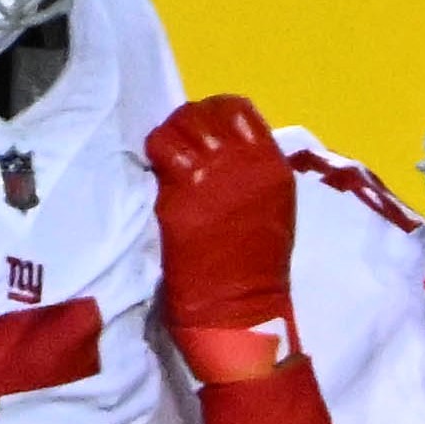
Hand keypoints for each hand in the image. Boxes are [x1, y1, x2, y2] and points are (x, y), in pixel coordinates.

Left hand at [145, 93, 301, 371]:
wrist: (241, 312)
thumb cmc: (254, 271)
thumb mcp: (271, 210)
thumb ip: (252, 175)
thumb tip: (223, 154)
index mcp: (271, 165)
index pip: (239, 111)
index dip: (212, 114)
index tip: (198, 132)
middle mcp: (245, 162)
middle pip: (205, 113)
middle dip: (185, 123)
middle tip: (173, 146)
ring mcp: (213, 175)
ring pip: (181, 125)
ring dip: (167, 136)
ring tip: (162, 159)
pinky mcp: (181, 195)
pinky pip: (161, 151)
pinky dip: (153, 154)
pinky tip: (152, 173)